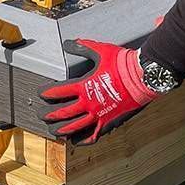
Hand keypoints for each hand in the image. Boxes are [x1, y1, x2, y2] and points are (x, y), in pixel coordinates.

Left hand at [41, 40, 159, 143]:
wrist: (144, 76)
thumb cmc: (123, 63)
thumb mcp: (100, 51)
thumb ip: (82, 47)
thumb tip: (68, 43)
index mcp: (84, 85)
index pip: (57, 92)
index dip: (46, 93)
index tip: (40, 94)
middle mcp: (89, 103)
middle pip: (61, 113)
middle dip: (48, 115)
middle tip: (41, 114)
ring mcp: (98, 115)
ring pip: (74, 127)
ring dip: (60, 129)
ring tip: (53, 130)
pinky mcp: (109, 123)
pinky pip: (92, 136)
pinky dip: (82, 140)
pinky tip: (75, 140)